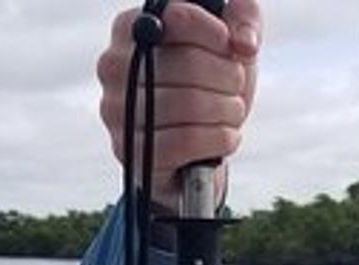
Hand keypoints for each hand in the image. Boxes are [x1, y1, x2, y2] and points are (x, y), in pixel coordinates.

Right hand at [97, 0, 262, 208]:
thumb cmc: (208, 86)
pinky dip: (219, 138)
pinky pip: (185, 141)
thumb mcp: (227, 42)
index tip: (231, 48)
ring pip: (190, 104)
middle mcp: (114, 66)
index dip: (218, 34)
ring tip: (231, 111)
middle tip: (235, 87)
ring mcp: (117, 112)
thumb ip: (242, 17)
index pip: (178, 17)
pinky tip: (225, 135)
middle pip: (189, 63)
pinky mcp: (131, 152)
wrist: (195, 148)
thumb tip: (244, 43)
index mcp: (131, 28)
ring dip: (228, 110)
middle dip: (229, 77)